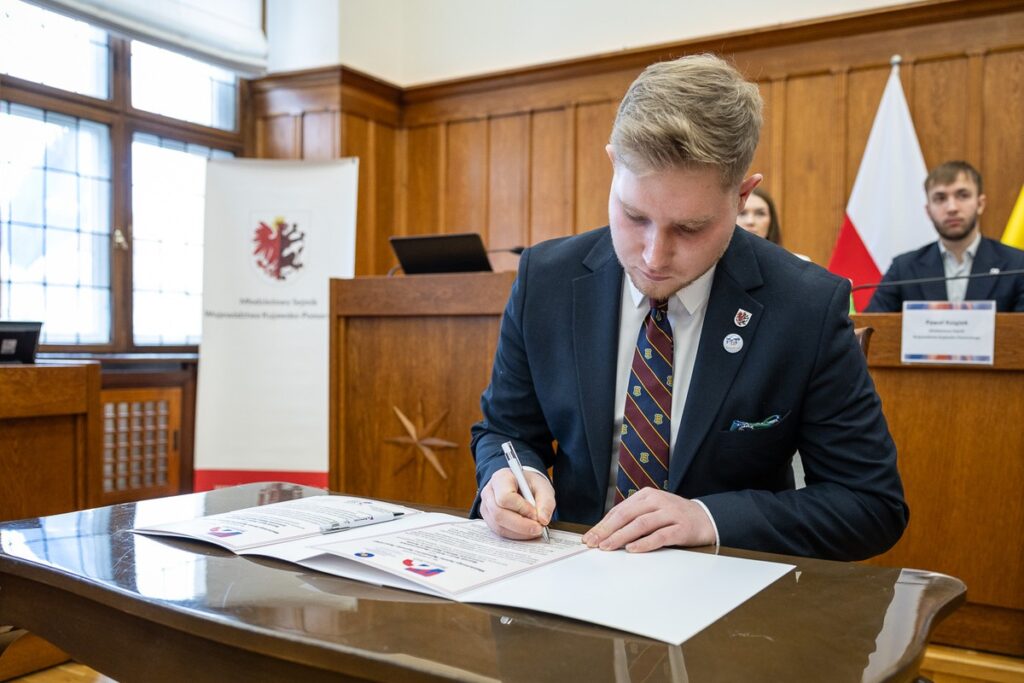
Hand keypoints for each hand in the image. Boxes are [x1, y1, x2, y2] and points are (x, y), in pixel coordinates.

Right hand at [480, 468, 555, 539]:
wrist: (521, 486)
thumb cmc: (530, 485)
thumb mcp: (543, 487)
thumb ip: (546, 502)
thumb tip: (543, 520)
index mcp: (501, 478)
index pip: (505, 497)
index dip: (521, 508)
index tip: (536, 514)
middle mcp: (489, 492)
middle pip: (499, 514)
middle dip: (521, 525)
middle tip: (539, 528)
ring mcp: (486, 507)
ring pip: (498, 525)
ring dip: (519, 532)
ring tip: (535, 530)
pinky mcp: (489, 519)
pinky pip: (499, 531)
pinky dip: (515, 534)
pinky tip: (527, 532)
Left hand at [581, 488, 714, 551]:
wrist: (706, 518)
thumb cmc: (674, 516)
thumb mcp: (652, 510)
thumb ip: (632, 517)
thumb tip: (605, 533)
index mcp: (646, 495)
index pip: (619, 510)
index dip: (602, 524)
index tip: (589, 537)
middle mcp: (657, 501)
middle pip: (627, 515)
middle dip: (607, 530)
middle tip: (593, 543)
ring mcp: (670, 513)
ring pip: (640, 524)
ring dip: (621, 536)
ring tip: (608, 546)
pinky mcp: (681, 528)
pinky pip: (660, 536)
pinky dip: (644, 543)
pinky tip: (632, 549)